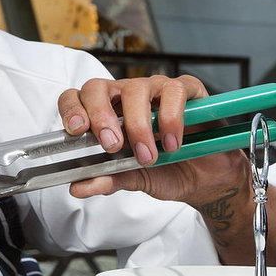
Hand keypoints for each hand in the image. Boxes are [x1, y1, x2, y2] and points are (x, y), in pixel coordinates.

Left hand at [56, 75, 248, 207]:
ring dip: (139, 125)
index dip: (71, 109)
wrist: (204, 179)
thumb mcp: (131, 179)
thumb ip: (105, 180)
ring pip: (136, 89)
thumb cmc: (163, 170)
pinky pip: (174, 91)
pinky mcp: (186, 90)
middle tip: (112, 145)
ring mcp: (154, 89)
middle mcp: (124, 96)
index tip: (76, 130)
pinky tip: (172, 143)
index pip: (76, 97)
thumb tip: (77, 188)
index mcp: (104, 113)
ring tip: (148, 155)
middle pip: (98, 87)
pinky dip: (172, 118)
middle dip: (100, 115)